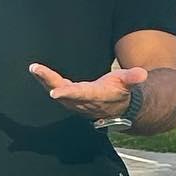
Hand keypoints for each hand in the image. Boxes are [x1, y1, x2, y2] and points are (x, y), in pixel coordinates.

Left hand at [28, 63, 147, 119]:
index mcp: (95, 96)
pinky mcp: (68, 97)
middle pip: (62, 92)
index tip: (55, 92)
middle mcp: (81, 101)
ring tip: (34, 68)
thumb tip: (142, 74)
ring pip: (55, 90)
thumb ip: (132, 78)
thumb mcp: (129, 83)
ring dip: (43, 80)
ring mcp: (73, 101)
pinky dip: (45, 81)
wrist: (116, 107)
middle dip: (48, 81)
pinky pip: (54, 89)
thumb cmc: (121, 91)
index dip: (68, 93)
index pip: (80, 94)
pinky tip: (37, 71)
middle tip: (36, 69)